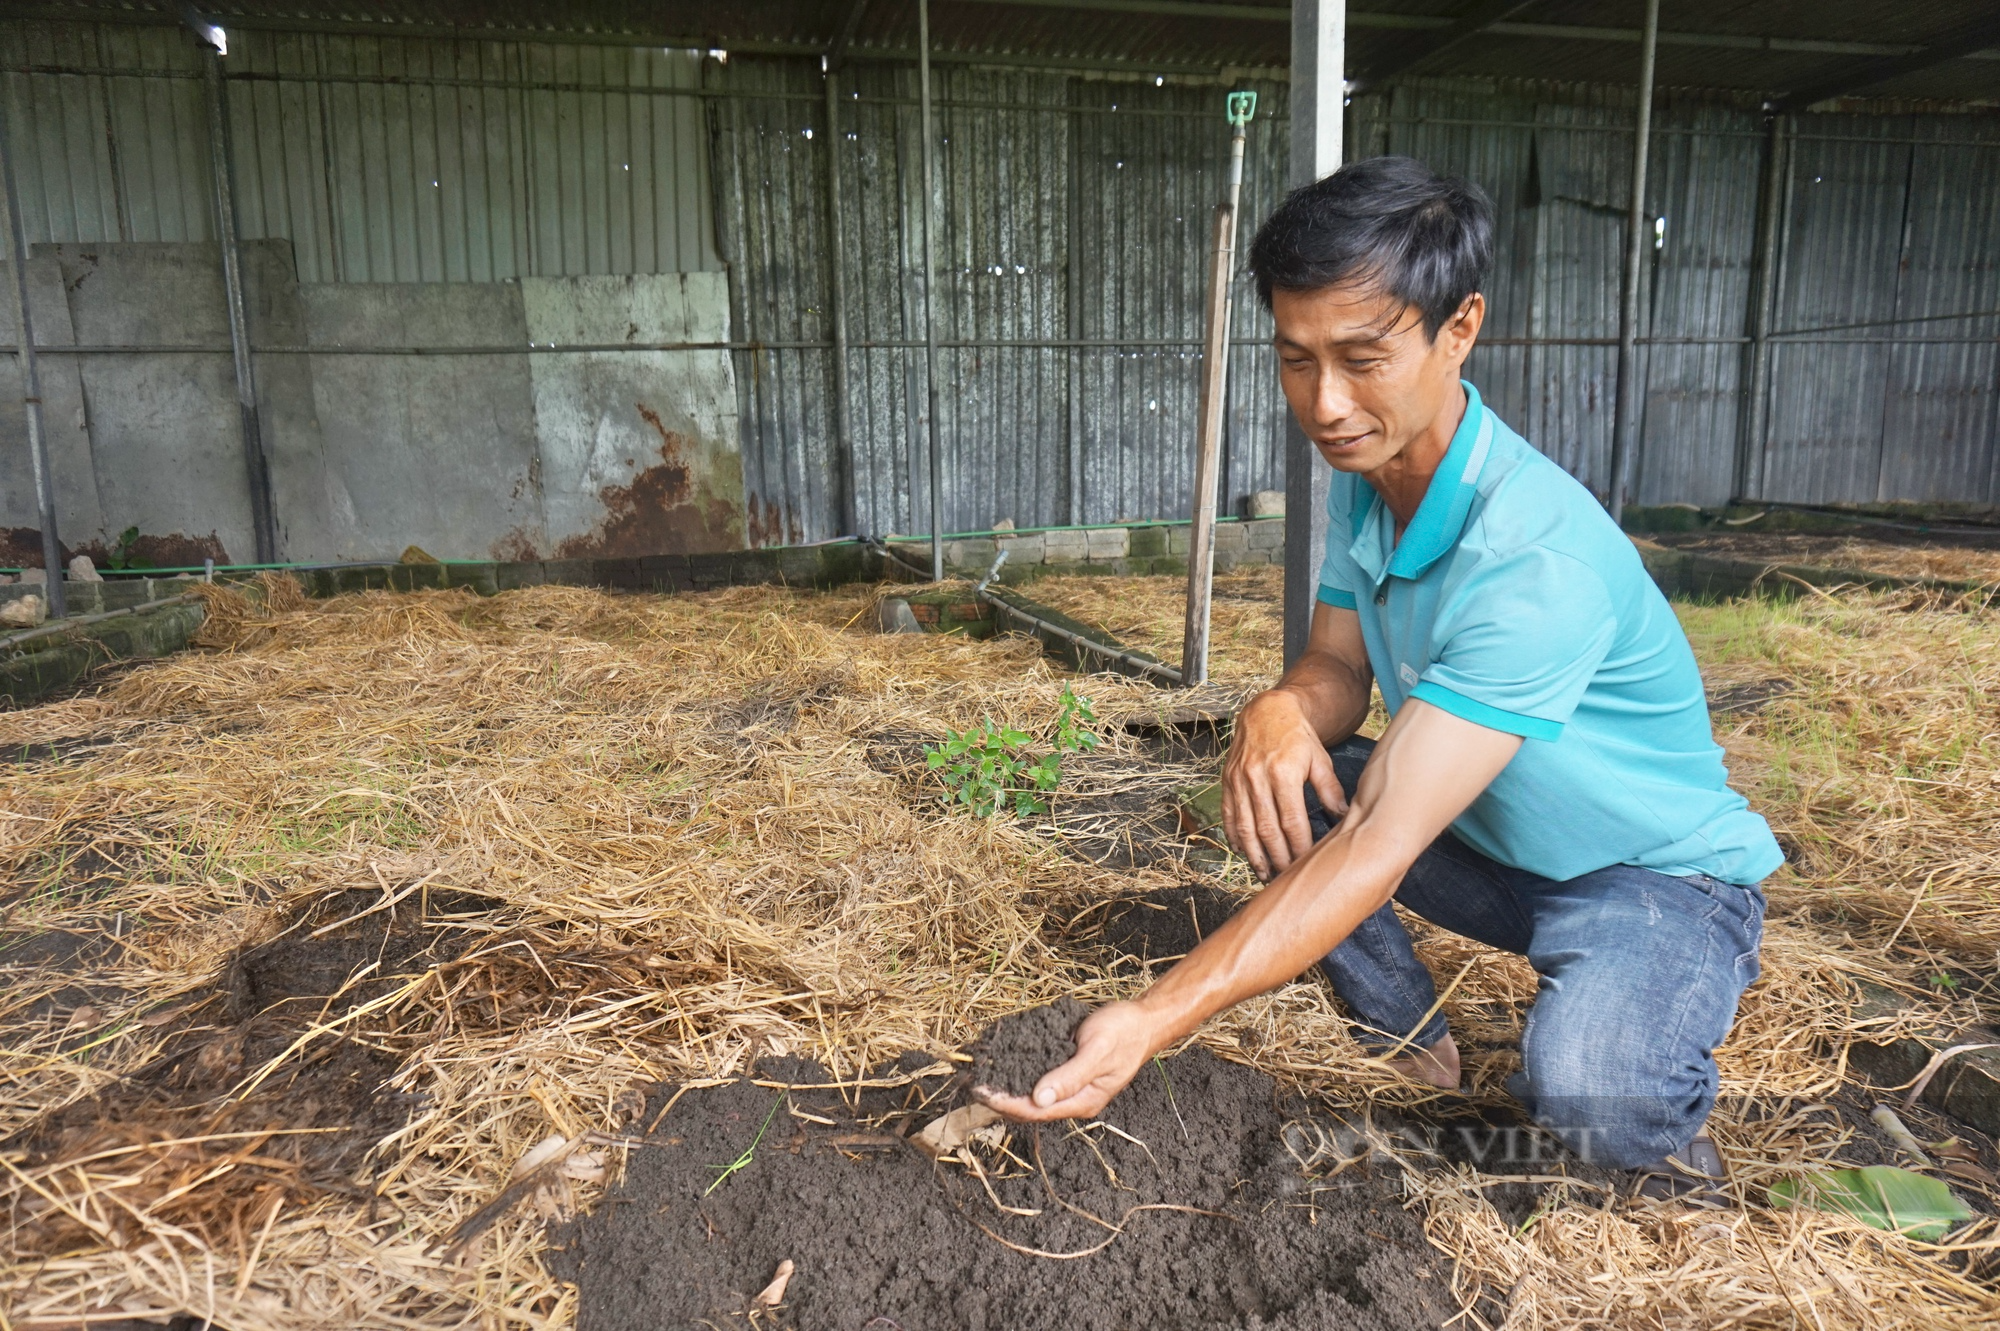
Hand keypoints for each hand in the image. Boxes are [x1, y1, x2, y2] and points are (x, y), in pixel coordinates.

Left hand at [972, 1001, 1159, 1121]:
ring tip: (979, 1076)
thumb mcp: (1097, 1050)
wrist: (1143, 1020)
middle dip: (1000, 1099)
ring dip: (1006, 1086)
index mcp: (1082, 1101)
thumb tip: (1039, 1097)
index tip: (981, 1092)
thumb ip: (1071, 1075)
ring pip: (1031, 1094)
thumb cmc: (1124, 1033)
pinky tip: (1002, 1061)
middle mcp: (1074, 1099)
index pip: (1035, 1111)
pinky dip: (1018, 1071)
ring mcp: (1070, 1087)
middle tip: (971, 1084)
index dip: (1006, 1103)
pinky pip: (1038, 1077)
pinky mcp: (1067, 1071)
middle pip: (1029, 1108)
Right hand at [1222, 688, 1344, 879]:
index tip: (1306, 864)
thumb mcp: (1320, 758)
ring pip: (1244, 827)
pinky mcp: (1227, 781)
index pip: (1291, 820)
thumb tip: (1342, 818)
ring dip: (1254, 855)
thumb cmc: (1297, 737)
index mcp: (1283, 773)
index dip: (1298, 846)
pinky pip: (1229, 815)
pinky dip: (1234, 837)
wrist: (1267, 712)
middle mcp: (1257, 778)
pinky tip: (1243, 853)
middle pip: (1266, 829)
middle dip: (1277, 858)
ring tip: (1265, 874)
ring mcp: (1238, 780)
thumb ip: (1330, 789)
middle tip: (1286, 878)